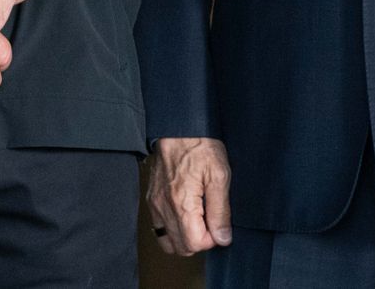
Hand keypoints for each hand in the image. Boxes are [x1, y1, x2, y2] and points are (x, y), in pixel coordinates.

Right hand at [147, 137, 232, 255]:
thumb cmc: (199, 146)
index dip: (212, 239)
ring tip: (198, 221)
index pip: (195, 244)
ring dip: (185, 238)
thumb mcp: (219, 175)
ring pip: (168, 242)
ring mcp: (155, 204)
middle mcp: (164, 207)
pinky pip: (159, 229)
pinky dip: (172, 231)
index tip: (218, 224)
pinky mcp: (151, 199)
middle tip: (210, 221)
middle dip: (199, 241)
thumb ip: (221, 211)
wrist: (178, 127)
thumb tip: (222, 238)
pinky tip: (185, 216)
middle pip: (181, 247)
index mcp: (181, 203)